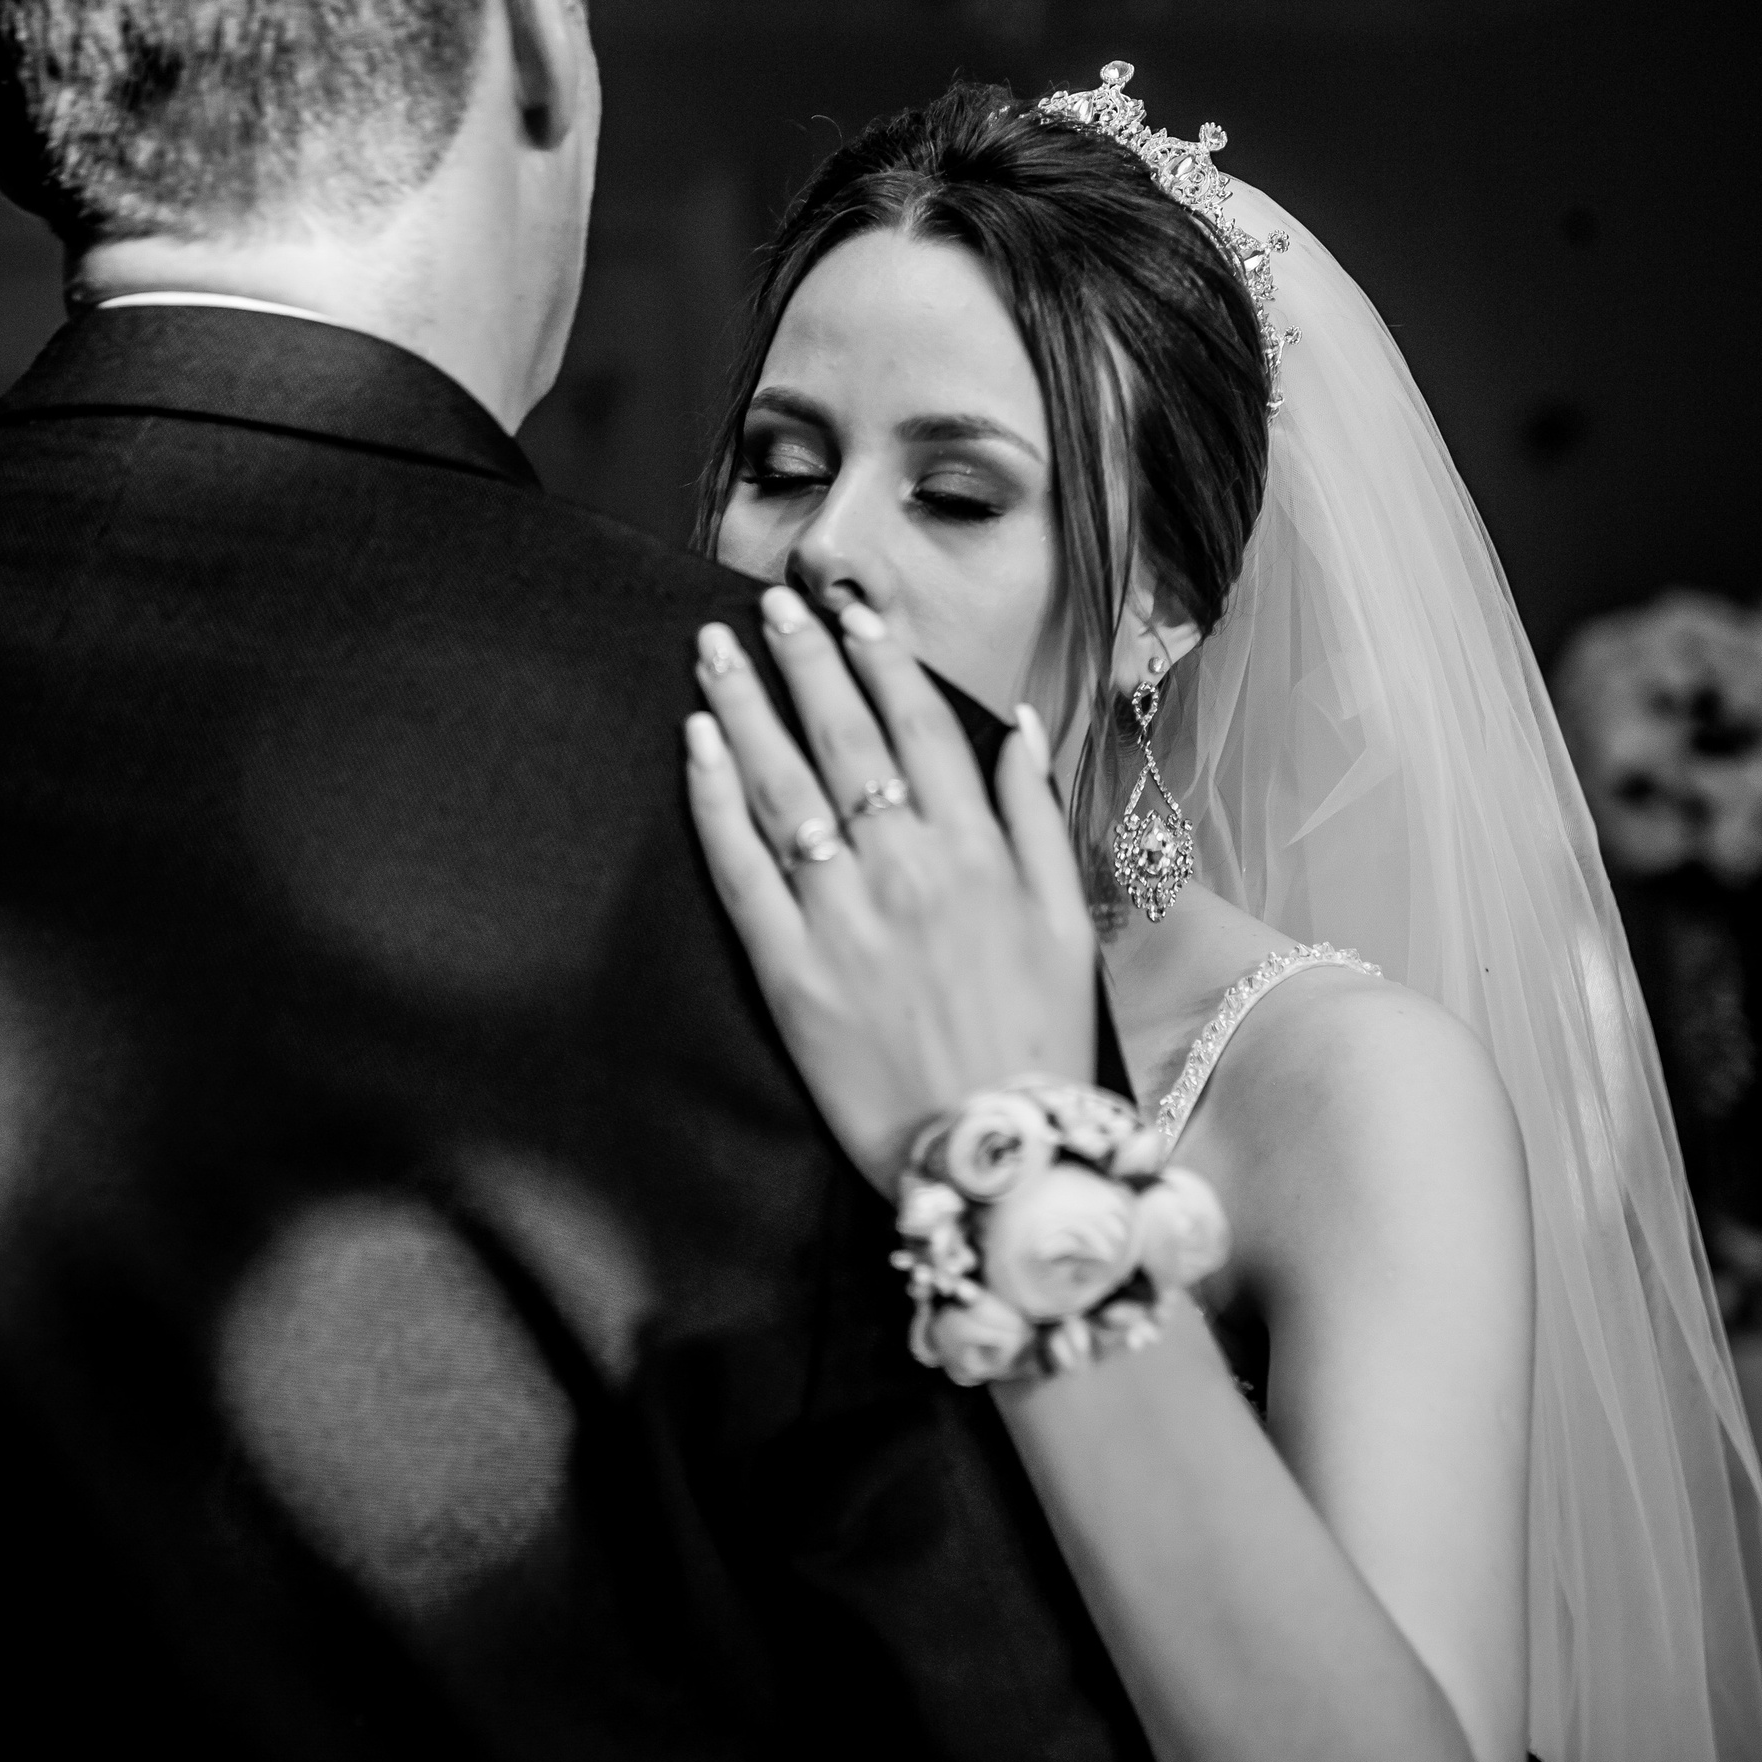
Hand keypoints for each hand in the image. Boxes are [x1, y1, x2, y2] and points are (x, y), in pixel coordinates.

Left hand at [685, 587, 1096, 1193]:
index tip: (851, 613)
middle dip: (803, 661)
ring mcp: (843, 920)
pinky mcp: (790, 974)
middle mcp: (908, 871)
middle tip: (770, 603)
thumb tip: (1019, 726)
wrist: (998, 1159)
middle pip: (843, 739)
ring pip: (783, 788)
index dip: (882, 662)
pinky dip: (714, 802)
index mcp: (977, 853)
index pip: (921, 727)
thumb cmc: (1039, 1038)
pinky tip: (694, 747)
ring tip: (716, 651)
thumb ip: (1037, 817)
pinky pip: (740, 870)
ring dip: (746, 708)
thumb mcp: (1067, 922)